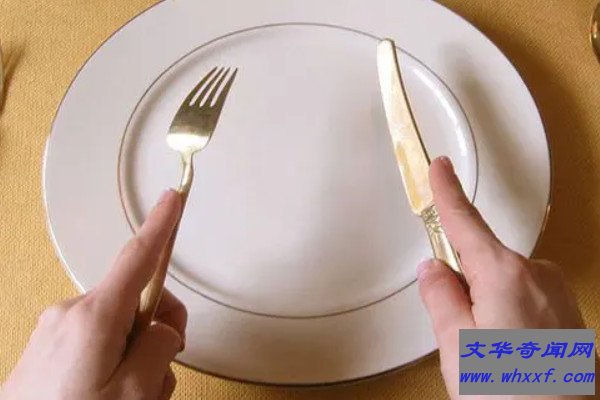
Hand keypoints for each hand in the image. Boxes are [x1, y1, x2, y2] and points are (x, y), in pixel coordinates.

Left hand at [1, 190, 186, 399]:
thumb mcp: (135, 393)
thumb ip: (159, 347)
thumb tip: (162, 327)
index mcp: (94, 317)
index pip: (137, 258)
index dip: (160, 225)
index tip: (171, 198)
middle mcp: (71, 315)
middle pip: (136, 301)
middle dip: (158, 331)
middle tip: (159, 372)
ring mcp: (56, 332)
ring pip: (119, 328)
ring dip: (136, 358)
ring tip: (129, 399)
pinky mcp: (48, 350)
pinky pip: (97, 342)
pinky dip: (114, 363)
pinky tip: (109, 395)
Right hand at [418, 157, 585, 399]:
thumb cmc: (511, 395)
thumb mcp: (456, 345)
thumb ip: (440, 298)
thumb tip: (433, 271)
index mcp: (504, 274)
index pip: (465, 221)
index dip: (447, 192)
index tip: (441, 168)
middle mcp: (537, 275)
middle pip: (482, 258)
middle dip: (463, 283)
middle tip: (460, 331)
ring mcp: (557, 293)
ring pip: (502, 281)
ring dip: (486, 304)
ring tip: (488, 353)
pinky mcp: (567, 312)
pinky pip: (524, 298)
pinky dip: (508, 315)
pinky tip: (507, 352)